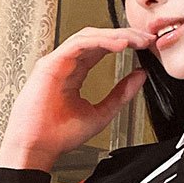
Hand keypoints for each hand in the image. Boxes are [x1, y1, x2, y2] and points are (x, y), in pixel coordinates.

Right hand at [0, 25, 154, 170]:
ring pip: (89, 36)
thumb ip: (120, 94)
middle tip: (146, 39)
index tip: (144, 47)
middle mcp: (65, 63)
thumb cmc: (58, 135)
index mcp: (75, 73)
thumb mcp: (101, 113)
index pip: (102, 49)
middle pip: (97, 38)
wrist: (37, 147)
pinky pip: (78, 44)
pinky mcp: (51, 64)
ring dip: (115, 35)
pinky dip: (100, 41)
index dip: (124, 43)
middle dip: (124, 35)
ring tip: (136, 40)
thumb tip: (140, 76)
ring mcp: (57, 61)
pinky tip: (119, 44)